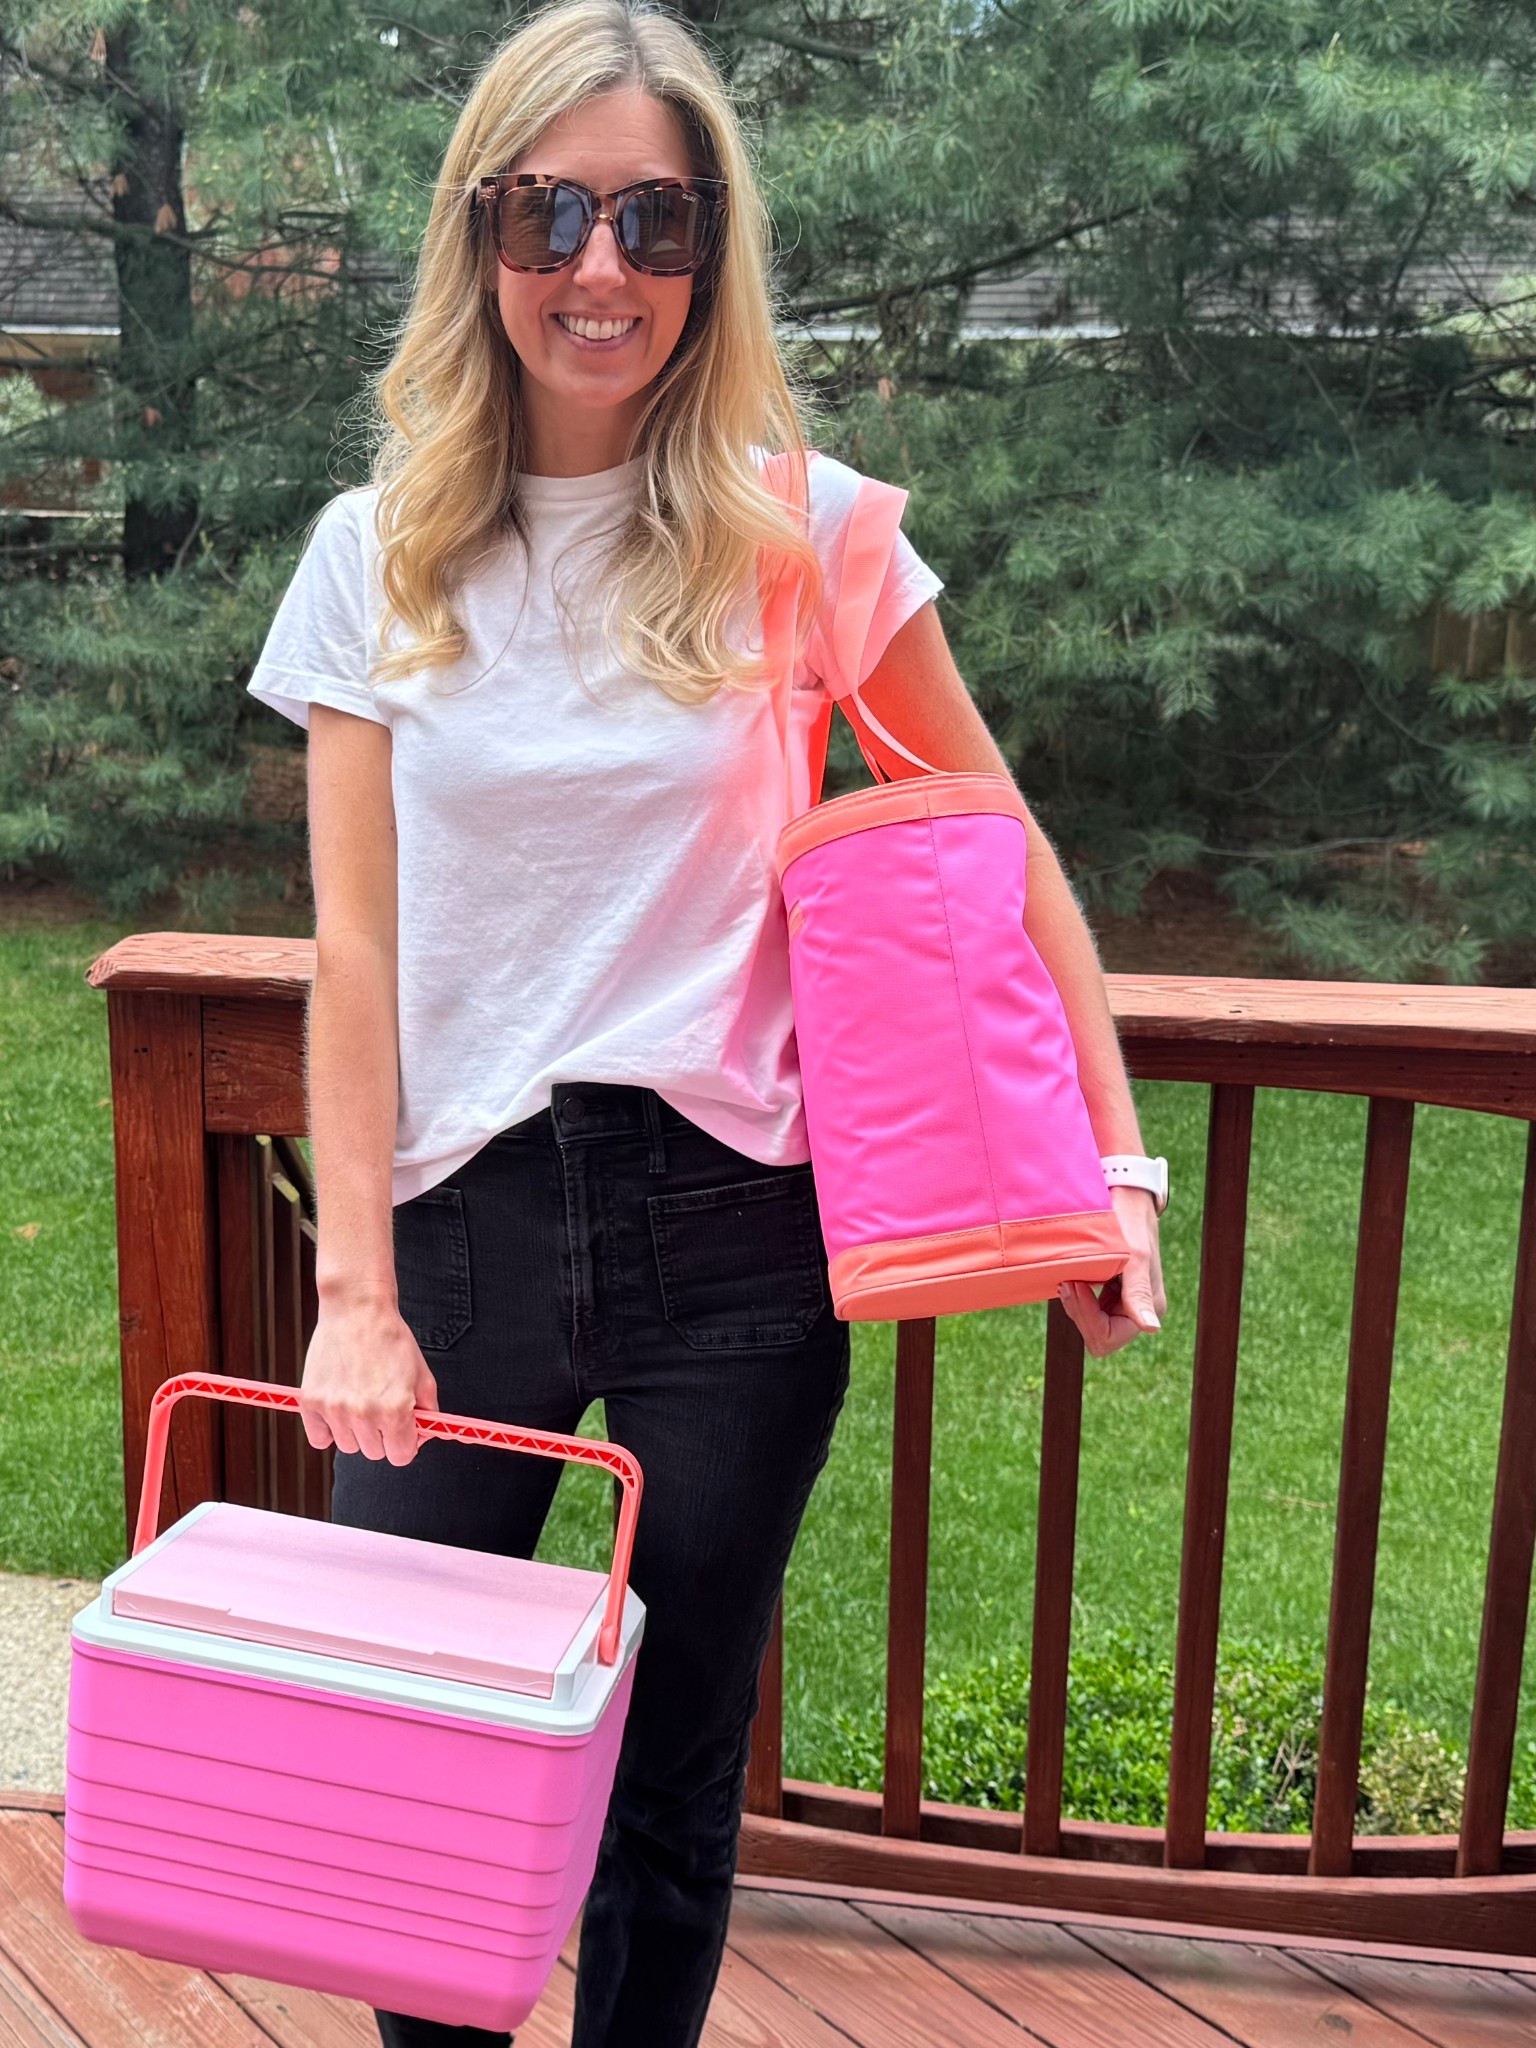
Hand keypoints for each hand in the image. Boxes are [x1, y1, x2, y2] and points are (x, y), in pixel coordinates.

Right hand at [298, 1292, 439, 1464]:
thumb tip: (423, 1437)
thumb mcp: (423, 1375)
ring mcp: (335, 1409)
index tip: (403, 1431)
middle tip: (381, 1405)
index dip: (406, 1443)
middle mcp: (364, 1414)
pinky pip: (319, 1439)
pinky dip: (328, 1429)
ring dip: (355, 1430)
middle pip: (375, 1452)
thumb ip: (428, 1412)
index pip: (401, 1456)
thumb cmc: (391, 1339)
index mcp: (396, 1410)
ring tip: (359, 1397)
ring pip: (348, 1445)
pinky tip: (338, 1407)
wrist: (357, 1310)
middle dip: (382, 1434)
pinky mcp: (312, 1402)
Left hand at [1056, 1185, 1165, 1357]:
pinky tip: (1076, 1276)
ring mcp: (1126, 1303)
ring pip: (1091, 1326)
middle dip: (1079, 1313)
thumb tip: (1152, 1328)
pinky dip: (1078, 1297)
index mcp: (1148, 1307)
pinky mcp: (1113, 1293)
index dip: (1086, 1317)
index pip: (1107, 1338)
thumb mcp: (1133, 1256)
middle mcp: (1139, 1309)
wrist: (1124, 1195)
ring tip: (1071, 1276)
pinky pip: (1090, 1311)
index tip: (1075, 1284)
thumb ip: (1139, 1293)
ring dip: (1077, 1304)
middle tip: (1068, 1280)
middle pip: (1099, 1337)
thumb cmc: (1129, 1221)